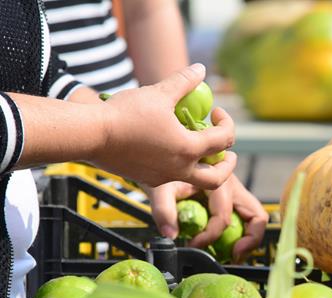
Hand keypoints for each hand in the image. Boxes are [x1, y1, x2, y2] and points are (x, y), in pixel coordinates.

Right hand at [93, 63, 235, 188]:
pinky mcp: (147, 179)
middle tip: (227, 153)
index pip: (224, 139)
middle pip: (217, 179)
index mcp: (188, 149)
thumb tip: (201, 69)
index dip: (227, 122)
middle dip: (227, 165)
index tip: (216, 111)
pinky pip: (171, 177)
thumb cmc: (126, 113)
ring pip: (194, 180)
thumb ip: (184, 81)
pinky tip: (170, 149)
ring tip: (199, 150)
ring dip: (203, 166)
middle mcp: (180, 169)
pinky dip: (179, 166)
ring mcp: (163, 177)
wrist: (90, 134)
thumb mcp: (159, 93)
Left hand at [146, 171, 268, 262]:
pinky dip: (243, 233)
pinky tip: (228, 245)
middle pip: (256, 216)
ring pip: (256, 217)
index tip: (193, 245)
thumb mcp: (160, 186)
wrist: (166, 152)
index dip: (209, 236)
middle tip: (233, 256)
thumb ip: (164, 209)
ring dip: (249, 238)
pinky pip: (247, 218)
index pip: (223, 217)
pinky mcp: (233, 197)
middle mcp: (233, 185)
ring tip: (234, 254)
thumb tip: (171, 235)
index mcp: (219, 179)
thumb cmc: (164, 167)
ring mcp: (236, 191)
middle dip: (248, 241)